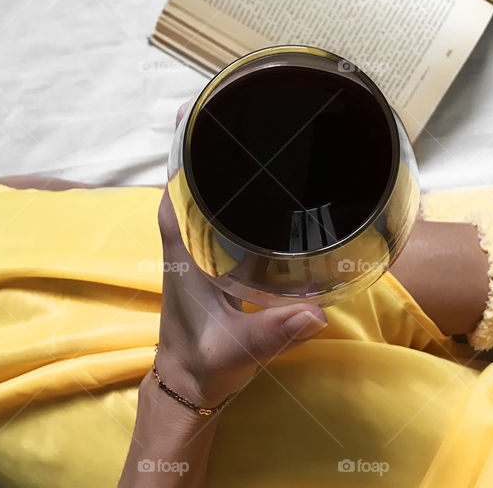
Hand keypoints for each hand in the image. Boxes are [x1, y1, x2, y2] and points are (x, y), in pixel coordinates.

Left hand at [153, 102, 328, 407]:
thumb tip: (317, 313)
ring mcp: (201, 250)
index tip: (196, 110)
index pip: (175, 191)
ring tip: (260, 130)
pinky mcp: (216, 260)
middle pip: (192, 182)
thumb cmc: (205, 365)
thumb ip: (275, 332)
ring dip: (224, 166)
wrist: (191, 387)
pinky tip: (272, 183)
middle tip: (244, 105)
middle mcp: (188, 242)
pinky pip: (223, 215)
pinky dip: (238, 194)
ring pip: (207, 196)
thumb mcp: (239, 348)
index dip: (182, 150)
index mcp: (184, 252)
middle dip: (211, 145)